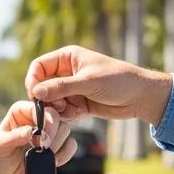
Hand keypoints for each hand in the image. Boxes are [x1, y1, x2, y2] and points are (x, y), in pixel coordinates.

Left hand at [0, 102, 73, 173]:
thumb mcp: (0, 147)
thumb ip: (15, 136)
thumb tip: (31, 131)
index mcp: (20, 112)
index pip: (37, 107)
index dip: (43, 119)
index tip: (42, 135)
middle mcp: (37, 118)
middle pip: (55, 116)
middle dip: (51, 133)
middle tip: (43, 147)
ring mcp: (49, 131)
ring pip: (65, 129)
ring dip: (56, 145)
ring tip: (42, 155)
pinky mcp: (58, 146)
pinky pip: (71, 145)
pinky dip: (64, 154)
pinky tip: (52, 161)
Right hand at [25, 45, 172, 126]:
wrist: (140, 96)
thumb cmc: (117, 80)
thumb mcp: (88, 82)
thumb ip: (61, 87)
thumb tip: (36, 92)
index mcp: (68, 58)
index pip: (39, 66)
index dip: (33, 80)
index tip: (36, 96)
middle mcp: (67, 72)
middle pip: (43, 86)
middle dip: (47, 99)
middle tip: (59, 107)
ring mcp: (73, 89)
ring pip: (52, 101)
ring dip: (58, 109)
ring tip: (74, 111)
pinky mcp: (79, 103)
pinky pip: (63, 111)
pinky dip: (68, 115)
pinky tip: (81, 114)